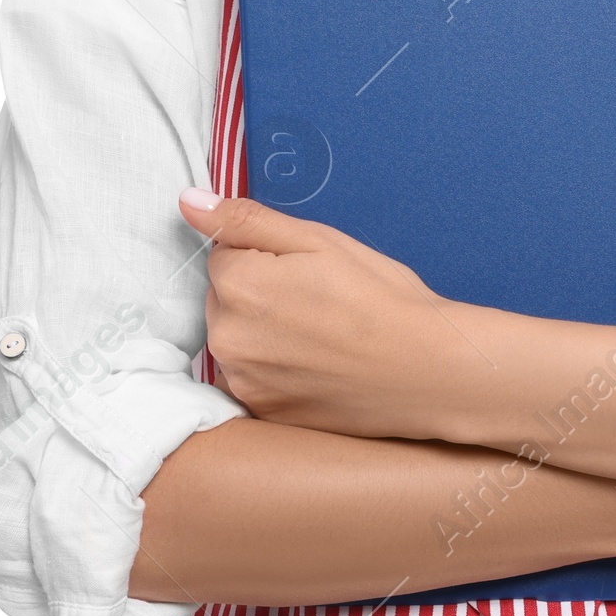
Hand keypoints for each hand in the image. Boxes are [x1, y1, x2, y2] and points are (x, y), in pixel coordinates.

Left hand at [180, 189, 476, 438]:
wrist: (426, 371)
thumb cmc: (382, 300)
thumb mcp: (320, 240)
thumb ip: (247, 220)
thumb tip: (189, 202)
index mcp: (239, 285)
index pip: (224, 255)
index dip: (267, 257)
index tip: (307, 271)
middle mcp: (227, 338)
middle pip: (224, 299)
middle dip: (259, 294)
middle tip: (318, 302)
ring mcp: (243, 382)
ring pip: (236, 339)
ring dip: (263, 334)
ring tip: (321, 336)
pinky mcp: (261, 413)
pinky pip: (251, 378)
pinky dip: (274, 370)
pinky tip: (316, 365)